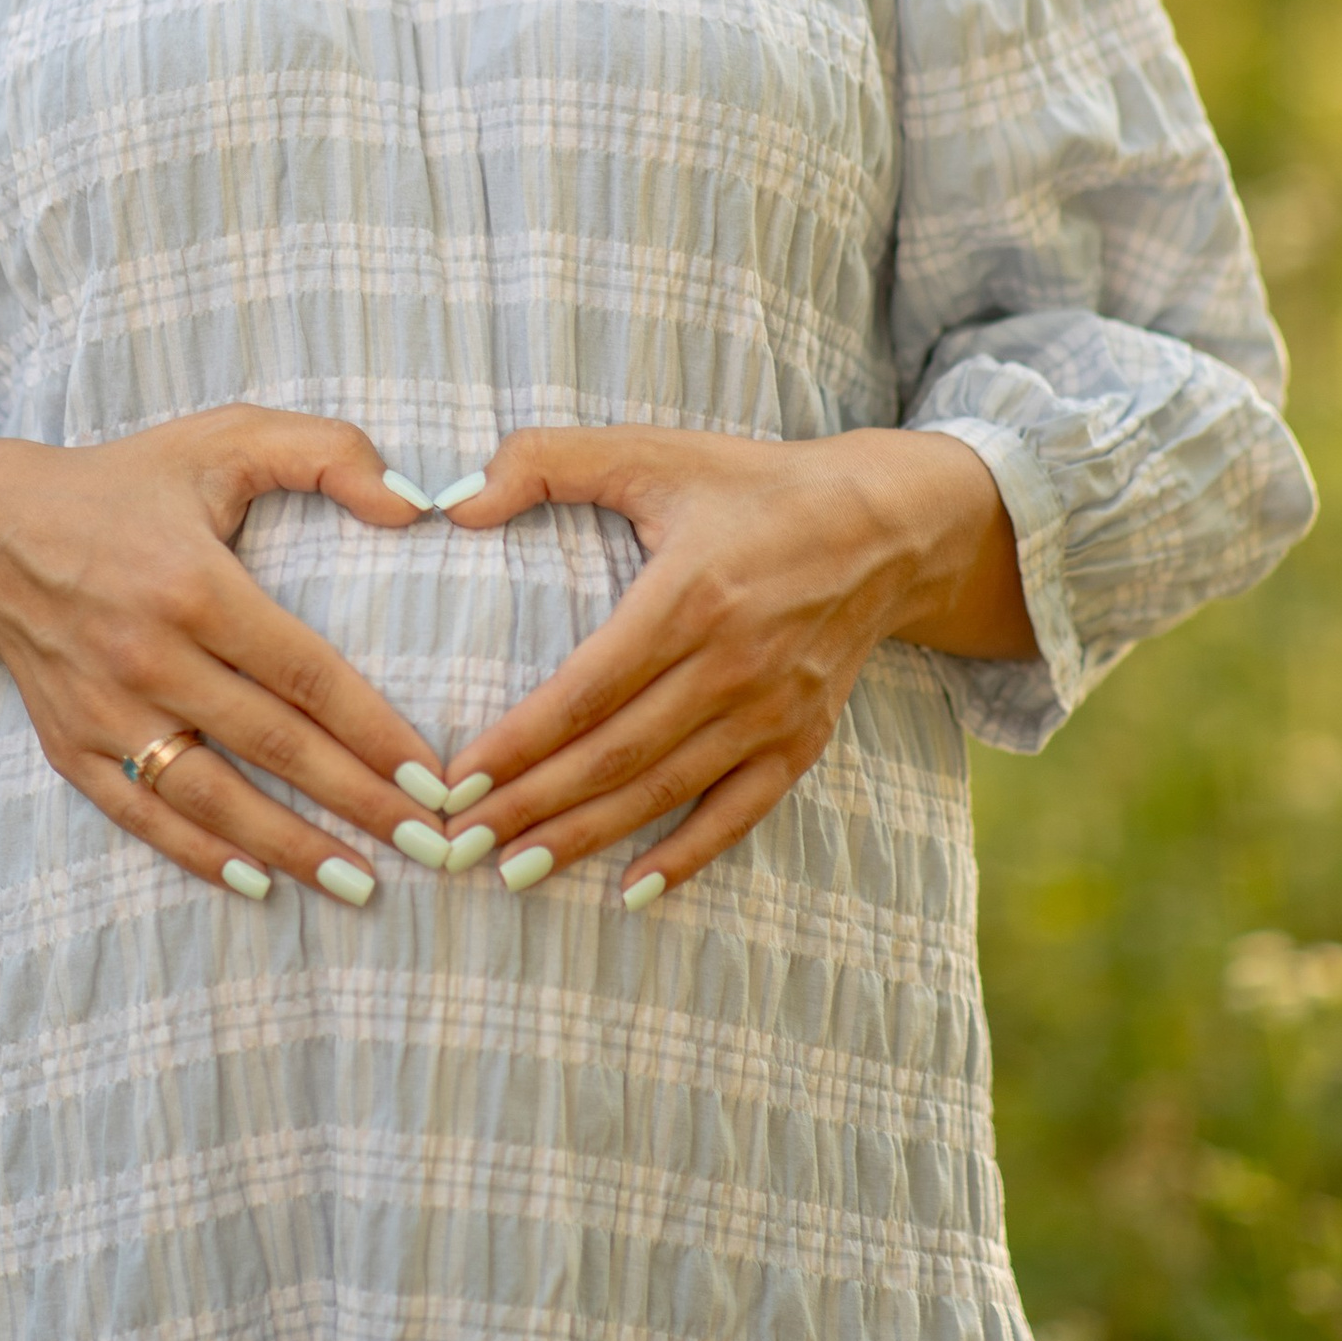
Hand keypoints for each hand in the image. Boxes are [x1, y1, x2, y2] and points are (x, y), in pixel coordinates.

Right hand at [0, 405, 446, 906]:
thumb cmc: (127, 483)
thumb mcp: (225, 437)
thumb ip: (327, 451)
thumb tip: (416, 506)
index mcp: (195, 584)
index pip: (306, 675)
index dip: (374, 731)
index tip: (431, 778)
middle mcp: (148, 656)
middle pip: (273, 745)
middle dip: (358, 802)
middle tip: (429, 847)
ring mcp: (104, 708)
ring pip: (210, 796)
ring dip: (289, 845)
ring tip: (361, 881)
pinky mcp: (68, 745)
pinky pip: (141, 813)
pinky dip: (197, 855)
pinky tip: (256, 882)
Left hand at [437, 427, 1029, 901]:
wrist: (886, 524)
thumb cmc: (752, 485)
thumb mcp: (651, 451)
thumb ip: (546, 461)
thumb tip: (455, 503)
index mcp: (689, 595)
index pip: (586, 690)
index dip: (518, 742)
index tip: (457, 779)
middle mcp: (733, 664)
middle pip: (616, 754)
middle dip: (532, 805)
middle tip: (461, 841)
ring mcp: (772, 710)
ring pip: (664, 791)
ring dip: (587, 837)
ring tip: (516, 871)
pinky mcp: (802, 739)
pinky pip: (739, 812)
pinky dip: (687, 856)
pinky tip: (632, 889)